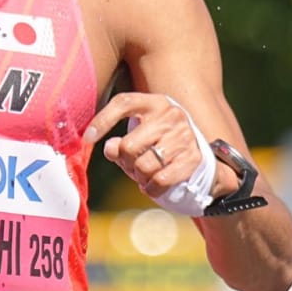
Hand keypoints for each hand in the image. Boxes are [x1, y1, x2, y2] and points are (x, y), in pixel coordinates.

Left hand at [84, 91, 240, 200]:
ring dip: (139, 177)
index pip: (123, 103)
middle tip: (133, 166)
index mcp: (155, 102)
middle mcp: (171, 115)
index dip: (102, 120)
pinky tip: (152, 185)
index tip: (87, 138)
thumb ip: (120, 143)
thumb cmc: (161, 146)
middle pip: (129, 145)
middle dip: (126, 162)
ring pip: (143, 166)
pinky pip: (160, 180)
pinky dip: (151, 188)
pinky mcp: (193, 158)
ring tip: (144, 174)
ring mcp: (184, 136)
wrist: (204, 160)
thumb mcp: (140, 137)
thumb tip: (109, 147)